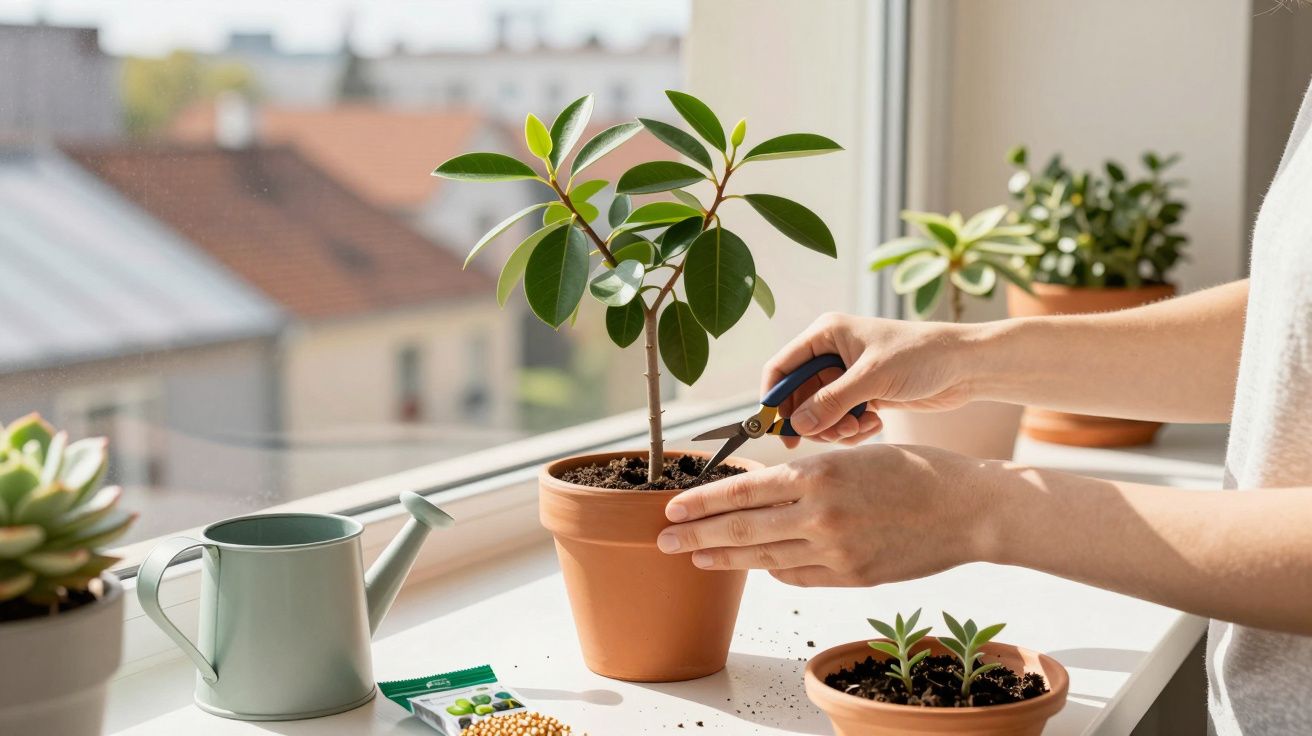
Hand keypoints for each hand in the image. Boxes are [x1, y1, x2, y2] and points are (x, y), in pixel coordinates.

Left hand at [658, 444, 995, 586]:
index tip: (672, 507)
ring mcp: (834, 552)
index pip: (742, 491)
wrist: (968, 508)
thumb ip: (805, 479)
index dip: (702, 501)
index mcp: (817, 476)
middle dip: (696, 536)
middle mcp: (819, 516)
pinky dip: (774, 570)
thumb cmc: (913, 470)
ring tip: (695, 558)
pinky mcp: (851, 578)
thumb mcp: (852, 456)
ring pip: (763, 558)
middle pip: (741, 530)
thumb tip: (759, 494)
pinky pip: (797, 576)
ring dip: (724, 559)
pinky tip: (755, 566)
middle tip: (663, 540)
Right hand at [764, 313, 976, 446]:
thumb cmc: (921, 355)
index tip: (777, 430)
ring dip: (835, 428)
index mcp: (825, 334)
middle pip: (798, 396)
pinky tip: (876, 425)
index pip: (782, 367)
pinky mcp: (864, 395)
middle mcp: (831, 353)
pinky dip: (852, 429)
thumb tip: (797, 425)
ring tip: (860, 428)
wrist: (966, 366)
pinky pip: (841, 420)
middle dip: (813, 420)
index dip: (774, 399)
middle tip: (834, 433)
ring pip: (819, 413)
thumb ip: (831, 401)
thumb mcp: (872, 378)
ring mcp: (847, 376)